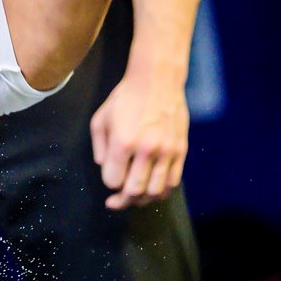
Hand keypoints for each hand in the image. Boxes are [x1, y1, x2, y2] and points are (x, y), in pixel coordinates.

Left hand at [91, 74, 190, 210]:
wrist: (157, 81)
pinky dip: (161, 191)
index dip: (109, 184)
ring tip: (135, 195)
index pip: (113, 181)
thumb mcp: (100, 120)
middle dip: (123, 199)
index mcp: (123, 142)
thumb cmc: (124, 99)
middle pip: (134, 191)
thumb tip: (104, 169)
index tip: (110, 177)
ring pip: (155, 191)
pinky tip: (152, 188)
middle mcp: (146, 149)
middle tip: (117, 199)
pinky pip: (172, 182)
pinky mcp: (181, 150)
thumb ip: (98, 148)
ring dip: (143, 198)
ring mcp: (167, 151)